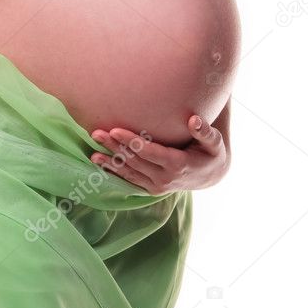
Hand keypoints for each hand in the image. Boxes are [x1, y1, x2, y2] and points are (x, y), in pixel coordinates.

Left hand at [89, 115, 228, 192]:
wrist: (211, 177)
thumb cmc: (211, 153)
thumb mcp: (214, 143)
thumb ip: (205, 131)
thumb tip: (194, 120)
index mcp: (178, 165)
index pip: (150, 152)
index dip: (132, 142)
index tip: (116, 130)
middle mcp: (165, 178)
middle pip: (135, 161)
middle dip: (115, 147)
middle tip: (97, 133)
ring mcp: (157, 186)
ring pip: (129, 172)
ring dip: (110, 161)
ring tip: (92, 150)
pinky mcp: (151, 188)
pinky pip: (129, 179)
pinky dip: (113, 171)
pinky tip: (98, 162)